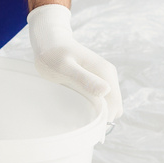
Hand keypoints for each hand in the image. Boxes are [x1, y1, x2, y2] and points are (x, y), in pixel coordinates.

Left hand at [27, 4, 120, 119]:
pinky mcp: (94, 80)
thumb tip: (106, 91)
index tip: (84, 121)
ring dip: (94, 112)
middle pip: (112, 107)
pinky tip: (75, 103)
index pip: (114, 106)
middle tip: (77, 116)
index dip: (102, 118)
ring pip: (106, 105)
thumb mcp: (66, 67)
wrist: (48, 40)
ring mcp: (102, 78)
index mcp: (105, 73)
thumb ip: (84, 78)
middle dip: (99, 116)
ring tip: (75, 109)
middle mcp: (107, 76)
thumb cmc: (54, 53)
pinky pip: (99, 100)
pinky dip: (90, 106)